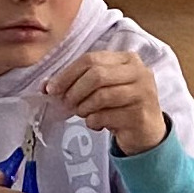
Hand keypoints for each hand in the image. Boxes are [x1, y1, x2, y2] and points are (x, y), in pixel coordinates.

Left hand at [46, 50, 169, 154]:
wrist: (146, 132)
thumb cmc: (121, 106)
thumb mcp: (104, 88)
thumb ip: (80, 81)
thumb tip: (47, 86)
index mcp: (127, 59)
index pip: (91, 59)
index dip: (67, 74)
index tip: (51, 88)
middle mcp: (138, 72)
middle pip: (96, 75)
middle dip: (74, 90)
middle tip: (66, 103)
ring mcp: (142, 93)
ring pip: (101, 96)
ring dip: (84, 108)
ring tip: (82, 113)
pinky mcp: (140, 115)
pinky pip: (106, 116)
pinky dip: (94, 122)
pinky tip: (96, 124)